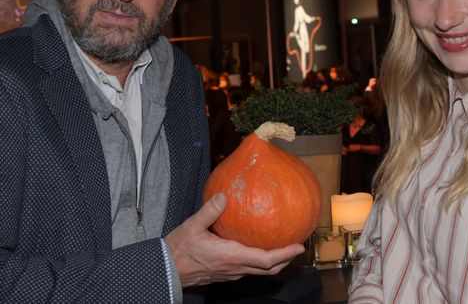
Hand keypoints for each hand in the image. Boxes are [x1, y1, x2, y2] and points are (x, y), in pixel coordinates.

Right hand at [164, 193, 304, 287]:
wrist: (167, 269)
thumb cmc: (179, 249)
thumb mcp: (192, 226)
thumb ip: (209, 211)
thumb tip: (223, 196)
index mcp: (230, 256)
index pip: (264, 260)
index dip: (284, 254)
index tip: (298, 246)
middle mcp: (235, 268)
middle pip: (268, 269)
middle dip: (286, 259)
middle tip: (299, 246)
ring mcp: (231, 272)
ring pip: (260, 271)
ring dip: (276, 261)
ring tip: (285, 246)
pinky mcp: (227, 272)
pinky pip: (250, 268)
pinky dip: (262, 260)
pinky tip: (262, 247)